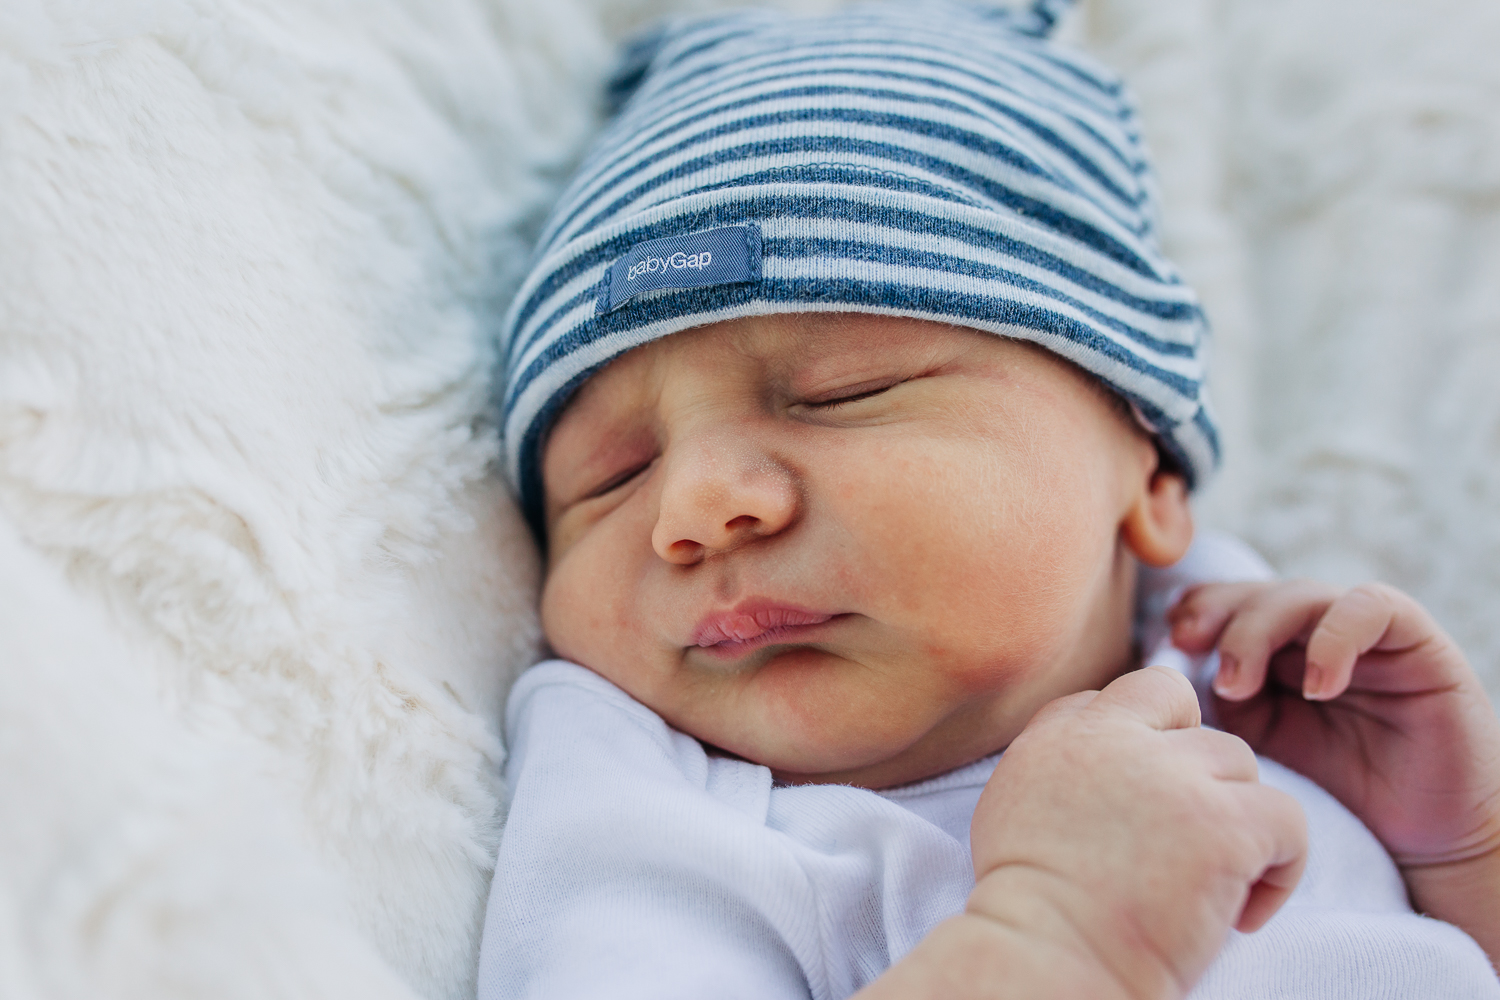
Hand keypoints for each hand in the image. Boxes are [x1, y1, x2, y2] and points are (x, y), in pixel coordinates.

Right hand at [859, 667, 1304, 999]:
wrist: (1048, 957)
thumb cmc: (1027, 912)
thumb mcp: (1011, 809)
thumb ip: (1053, 766)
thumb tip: (1097, 766)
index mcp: (1057, 738)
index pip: (1110, 697)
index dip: (1135, 739)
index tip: (1139, 800)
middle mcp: (1113, 740)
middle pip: (1177, 703)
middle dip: (1188, 757)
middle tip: (1187, 827)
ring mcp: (1173, 778)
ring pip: (1235, 758)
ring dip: (1233, 809)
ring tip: (1216, 877)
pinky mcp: (1224, 826)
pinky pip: (1286, 819)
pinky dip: (1280, 866)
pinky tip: (1245, 912)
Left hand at [1170, 580, 1499, 958]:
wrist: (1427, 842)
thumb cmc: (1337, 796)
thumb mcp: (1258, 748)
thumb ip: (1216, 707)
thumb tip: (1154, 679)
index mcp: (1273, 651)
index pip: (1223, 603)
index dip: (1190, 612)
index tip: (1163, 646)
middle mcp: (1315, 633)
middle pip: (1254, 591)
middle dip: (1214, 611)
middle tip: (1188, 646)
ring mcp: (1365, 633)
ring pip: (1302, 593)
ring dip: (1259, 628)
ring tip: (1238, 684)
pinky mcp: (1416, 642)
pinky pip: (1371, 608)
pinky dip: (1336, 638)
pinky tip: (1317, 687)